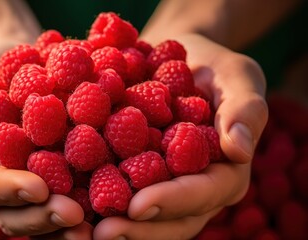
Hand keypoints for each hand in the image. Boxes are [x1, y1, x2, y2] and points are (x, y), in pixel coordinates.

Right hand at [0, 40, 89, 237]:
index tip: (39, 188)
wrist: (20, 64)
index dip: (10, 190)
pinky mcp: (60, 177)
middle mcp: (3, 185)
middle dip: (45, 216)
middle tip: (75, 215)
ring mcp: (32, 184)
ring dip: (67, 226)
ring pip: (45, 216)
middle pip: (18, 213)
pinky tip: (113, 207)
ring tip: (96, 225)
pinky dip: (89, 206)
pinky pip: (71, 197)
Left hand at [92, 34, 267, 239]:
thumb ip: (245, 109)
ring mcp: (162, 183)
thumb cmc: (212, 66)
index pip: (201, 193)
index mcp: (222, 171)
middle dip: (137, 229)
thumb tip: (240, 148)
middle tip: (102, 233)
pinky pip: (117, 191)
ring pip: (143, 216)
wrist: (177, 58)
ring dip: (113, 225)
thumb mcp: (236, 77)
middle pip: (170, 219)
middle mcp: (191, 186)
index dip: (172, 202)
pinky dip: (94, 200)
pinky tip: (69, 203)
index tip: (139, 205)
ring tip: (80, 228)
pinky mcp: (133, 173)